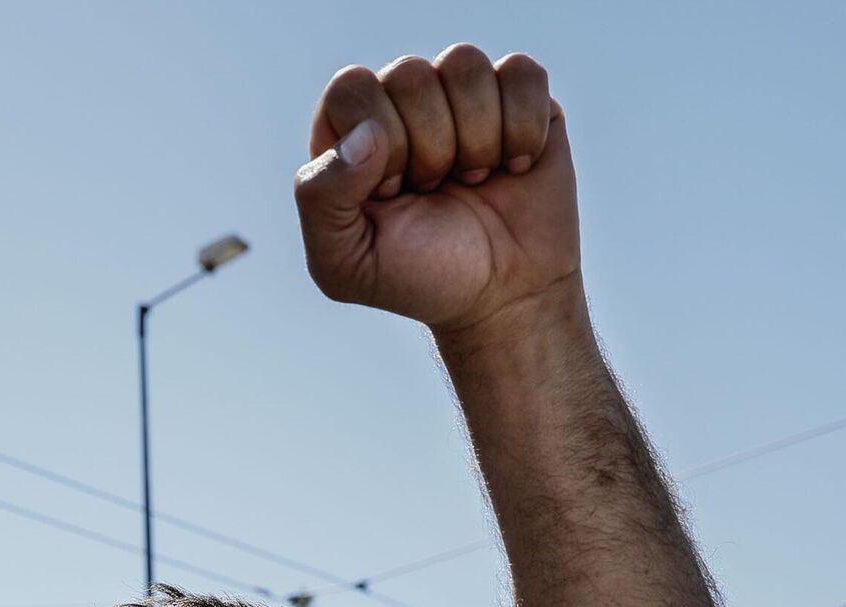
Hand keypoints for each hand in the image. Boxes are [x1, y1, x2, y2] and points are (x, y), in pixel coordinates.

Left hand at [296, 45, 580, 336]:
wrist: (501, 303)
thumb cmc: (418, 280)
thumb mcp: (344, 262)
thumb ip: (321, 198)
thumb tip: (367, 133)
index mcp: (352, 128)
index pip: (353, 88)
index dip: (379, 142)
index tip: (393, 193)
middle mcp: (404, 101)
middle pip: (409, 74)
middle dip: (429, 150)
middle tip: (435, 192)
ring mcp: (464, 96)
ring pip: (464, 64)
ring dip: (477, 140)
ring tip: (473, 181)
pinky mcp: (523, 101)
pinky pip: (522, 73)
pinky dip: (524, 129)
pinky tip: (514, 167)